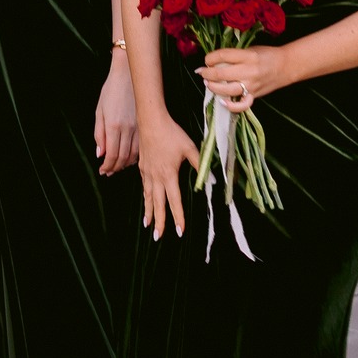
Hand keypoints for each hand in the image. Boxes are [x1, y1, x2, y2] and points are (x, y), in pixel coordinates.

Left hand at [94, 53, 137, 174]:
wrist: (129, 75)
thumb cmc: (111, 91)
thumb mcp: (99, 110)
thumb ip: (99, 134)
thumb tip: (100, 154)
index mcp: (113, 125)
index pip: (112, 155)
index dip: (107, 166)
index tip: (102, 171)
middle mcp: (127, 129)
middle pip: (123, 157)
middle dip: (115, 168)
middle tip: (108, 172)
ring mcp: (138, 127)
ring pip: (134, 154)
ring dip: (125, 164)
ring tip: (117, 167)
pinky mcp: (145, 124)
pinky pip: (142, 147)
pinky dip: (136, 156)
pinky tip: (130, 158)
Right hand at [138, 110, 199, 241]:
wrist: (150, 120)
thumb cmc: (171, 133)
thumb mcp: (189, 148)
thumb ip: (201, 164)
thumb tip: (214, 178)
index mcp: (168, 175)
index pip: (174, 202)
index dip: (178, 218)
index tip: (180, 232)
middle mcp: (156, 177)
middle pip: (157, 204)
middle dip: (158, 222)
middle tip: (158, 237)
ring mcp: (147, 172)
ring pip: (148, 197)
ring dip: (148, 212)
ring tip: (147, 225)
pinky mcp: (142, 166)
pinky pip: (144, 186)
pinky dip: (145, 197)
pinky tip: (146, 200)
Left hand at [198, 44, 292, 111]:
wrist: (286, 66)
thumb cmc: (266, 55)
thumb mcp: (250, 49)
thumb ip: (233, 56)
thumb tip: (213, 62)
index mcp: (248, 56)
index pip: (223, 56)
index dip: (210, 58)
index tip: (207, 59)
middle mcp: (249, 71)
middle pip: (221, 74)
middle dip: (207, 73)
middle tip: (203, 72)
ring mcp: (252, 85)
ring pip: (227, 90)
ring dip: (213, 87)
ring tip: (208, 83)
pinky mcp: (254, 95)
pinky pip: (242, 105)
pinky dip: (231, 106)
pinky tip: (222, 101)